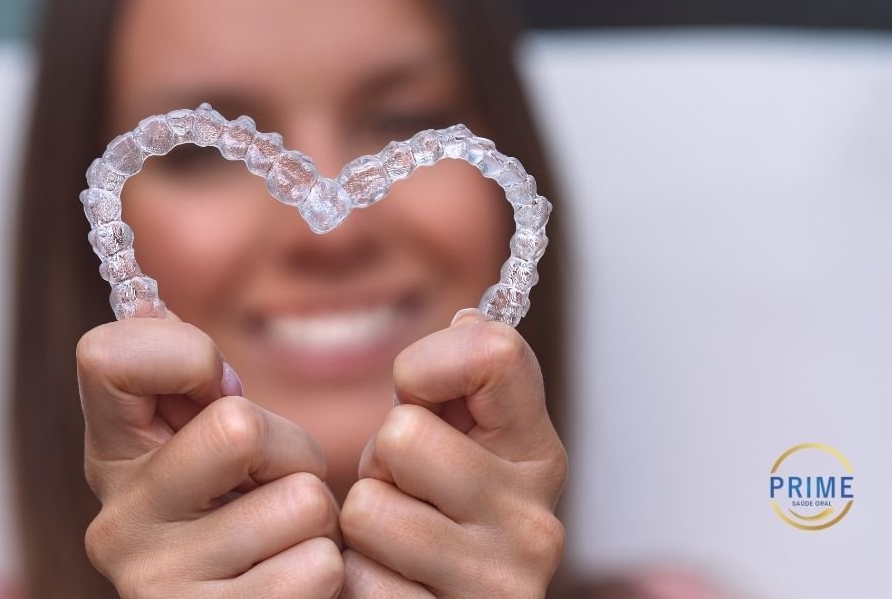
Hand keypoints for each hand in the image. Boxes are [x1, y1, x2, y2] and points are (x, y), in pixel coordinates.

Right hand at [77, 316, 344, 597]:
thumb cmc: (240, 515)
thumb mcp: (205, 439)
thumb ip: (184, 375)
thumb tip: (145, 304)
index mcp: (108, 457)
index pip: (106, 355)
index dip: (187, 356)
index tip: (216, 393)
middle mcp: (115, 525)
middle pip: (238, 426)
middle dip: (291, 450)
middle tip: (275, 482)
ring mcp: (157, 585)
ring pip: (300, 502)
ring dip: (319, 519)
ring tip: (285, 540)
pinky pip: (317, 567)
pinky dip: (328, 572)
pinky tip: (291, 582)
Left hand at [339, 311, 567, 597]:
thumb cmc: (440, 528)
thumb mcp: (458, 447)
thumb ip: (462, 384)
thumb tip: (469, 319)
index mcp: (538, 455)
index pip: (494, 353)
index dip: (428, 365)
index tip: (420, 397)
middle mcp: (536, 521)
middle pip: (402, 433)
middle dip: (380, 463)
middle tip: (403, 495)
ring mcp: (498, 582)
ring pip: (367, 508)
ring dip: (360, 528)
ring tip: (392, 544)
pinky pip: (354, 578)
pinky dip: (353, 582)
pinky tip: (389, 586)